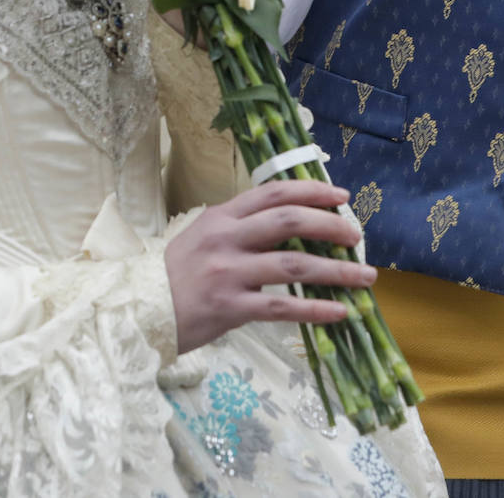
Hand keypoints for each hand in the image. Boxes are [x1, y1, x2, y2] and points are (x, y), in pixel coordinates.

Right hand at [165, 178, 375, 354]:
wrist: (138, 310)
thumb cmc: (175, 274)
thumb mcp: (203, 236)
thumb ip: (240, 228)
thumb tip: (291, 225)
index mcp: (222, 216)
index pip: (274, 192)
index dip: (312, 191)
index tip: (342, 197)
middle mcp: (227, 238)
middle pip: (289, 221)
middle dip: (330, 225)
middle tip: (356, 236)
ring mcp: (229, 272)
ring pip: (294, 264)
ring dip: (336, 270)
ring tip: (365, 276)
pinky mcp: (230, 308)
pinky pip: (282, 306)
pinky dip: (315, 308)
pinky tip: (339, 312)